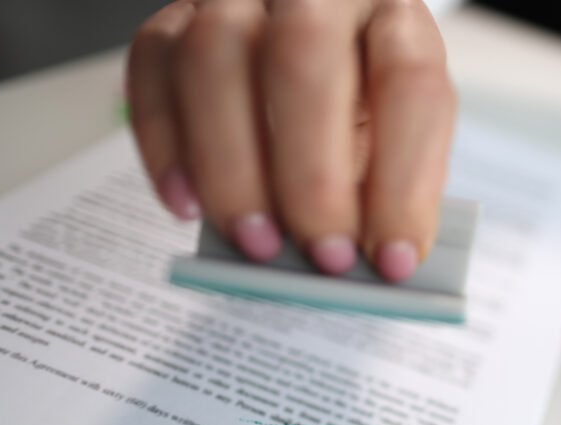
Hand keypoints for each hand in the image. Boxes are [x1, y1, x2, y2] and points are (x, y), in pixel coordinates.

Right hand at [128, 0, 455, 280]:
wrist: (313, 42)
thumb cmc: (360, 105)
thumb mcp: (389, 139)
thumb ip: (375, 191)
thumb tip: (348, 263)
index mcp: (395, 19)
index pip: (409, 85)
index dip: (404, 182)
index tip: (394, 261)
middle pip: (304, 59)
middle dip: (313, 177)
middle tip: (322, 257)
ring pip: (214, 56)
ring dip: (233, 168)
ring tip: (257, 245)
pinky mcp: (175, 16)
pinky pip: (152, 66)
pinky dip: (164, 145)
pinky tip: (186, 207)